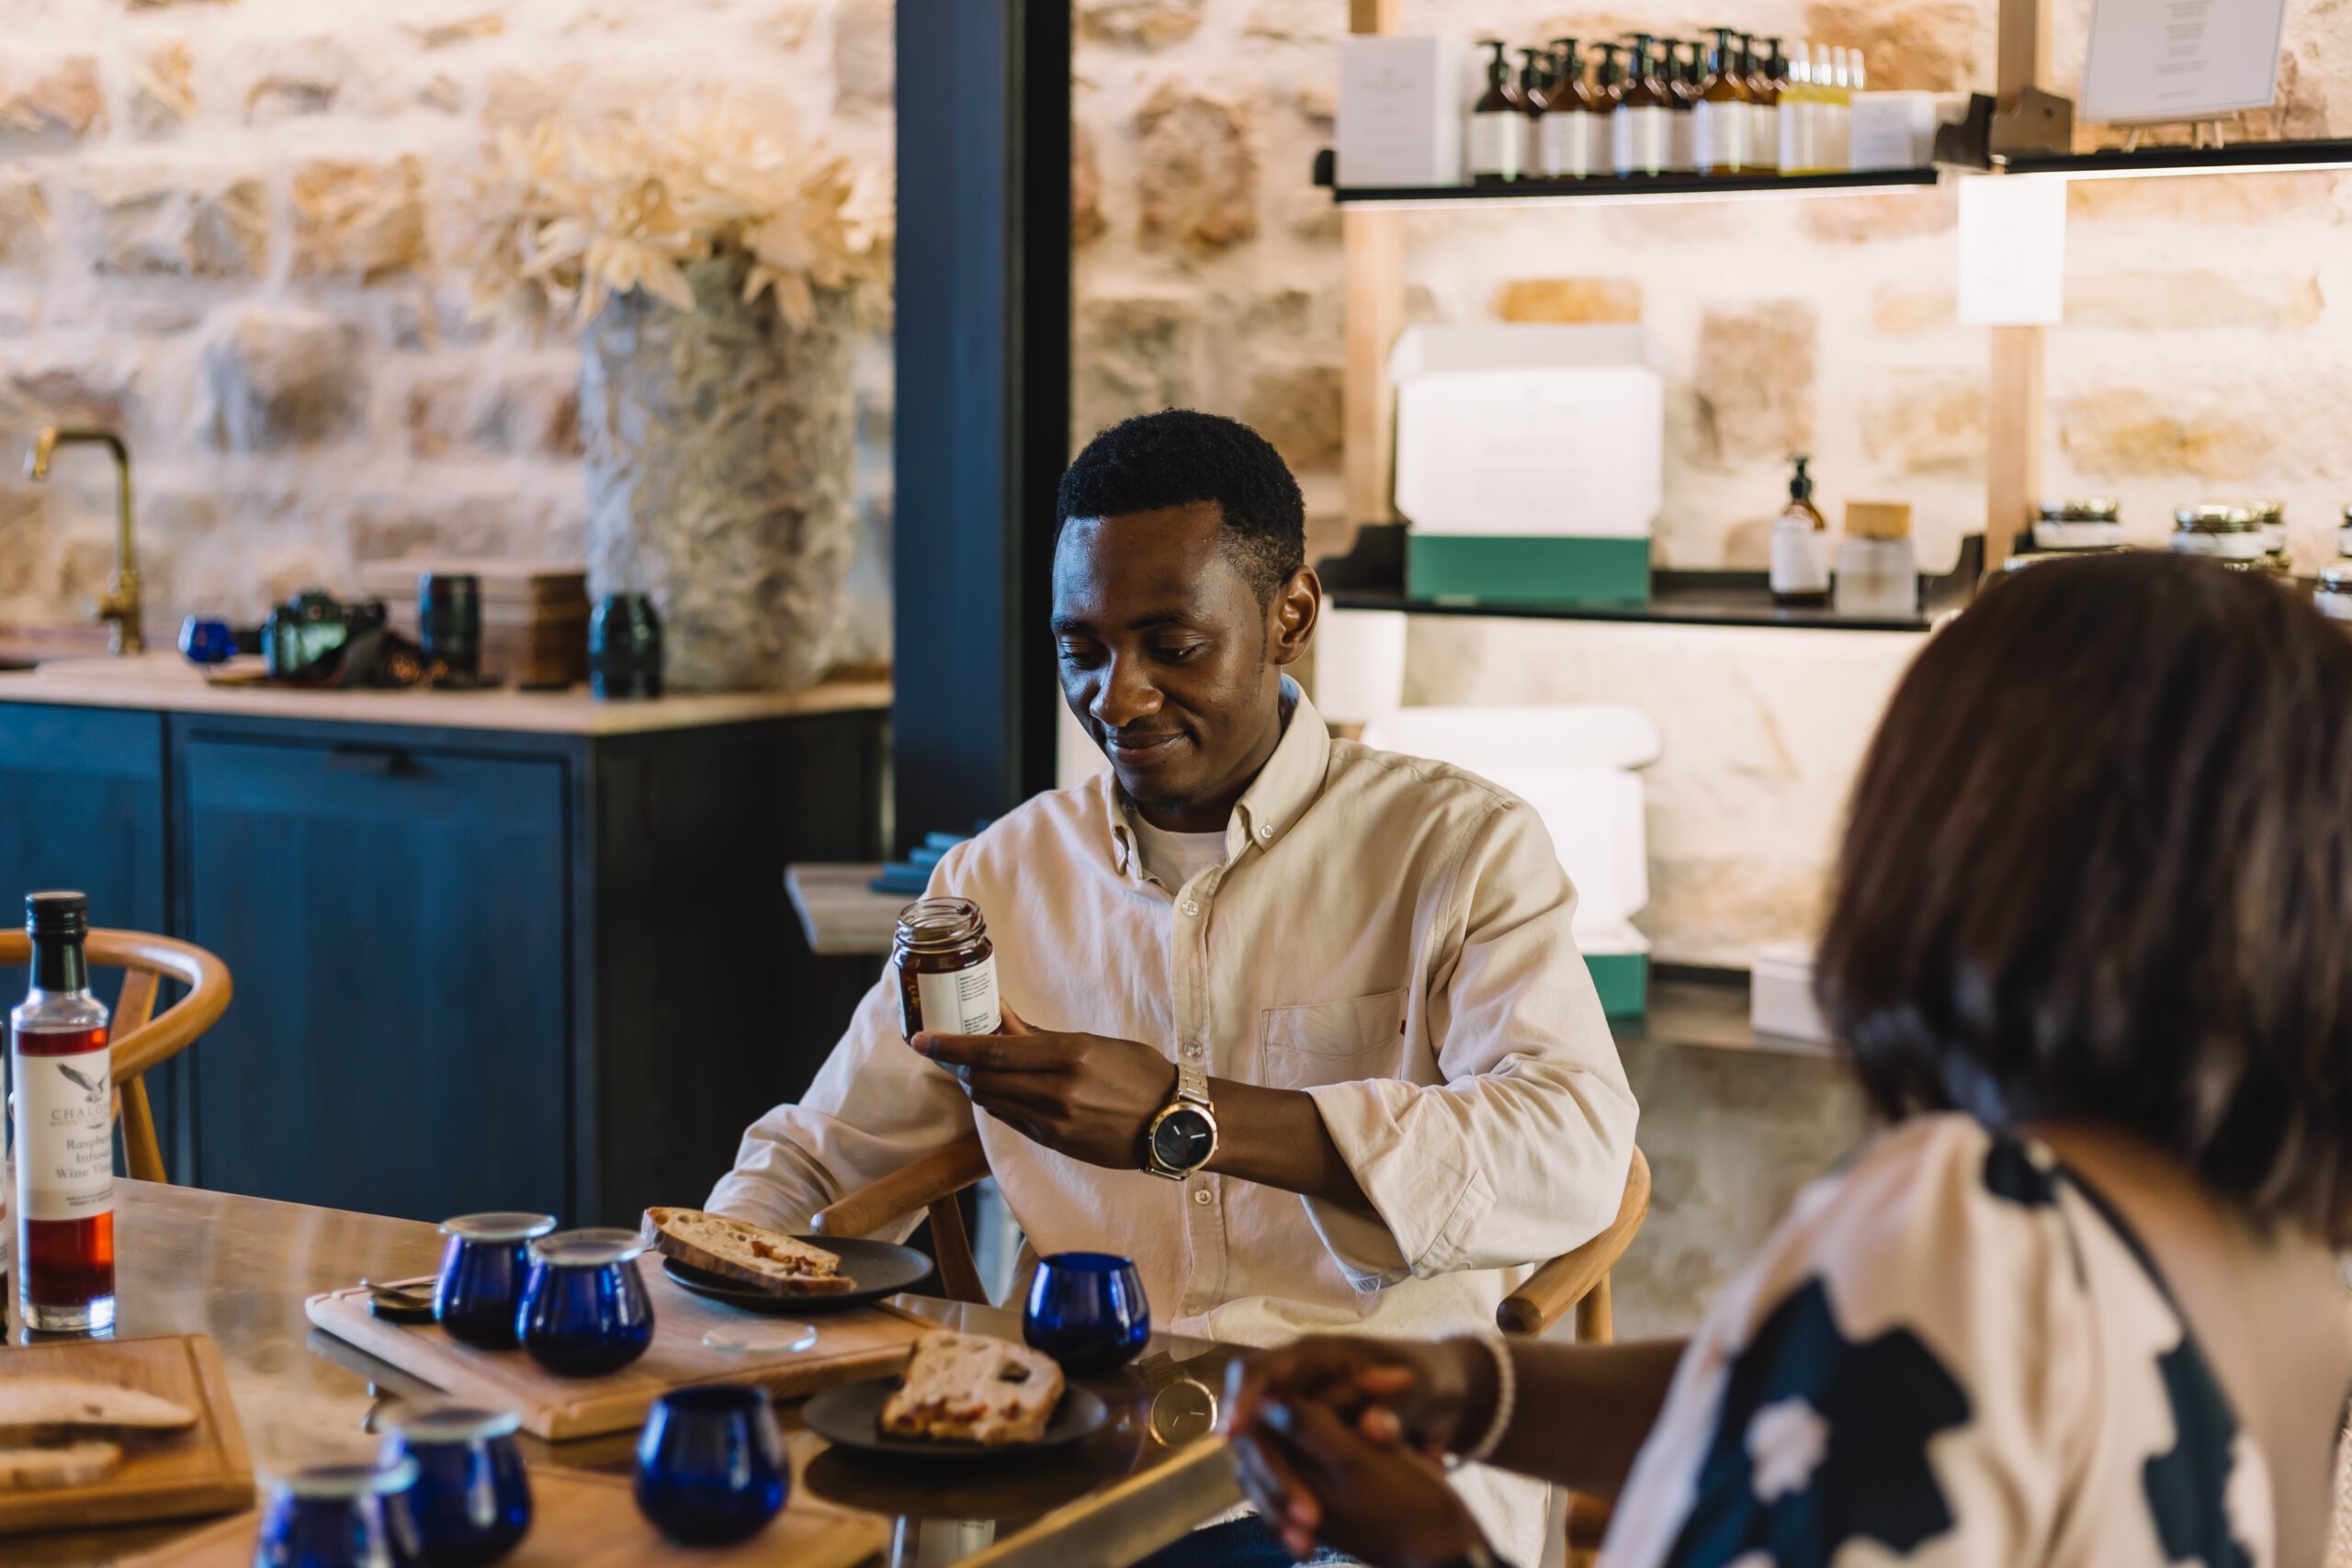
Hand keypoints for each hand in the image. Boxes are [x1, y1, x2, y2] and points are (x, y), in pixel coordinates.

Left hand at [911, 1003, 1177, 1168]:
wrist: (1172, 1123)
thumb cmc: (1138, 1073)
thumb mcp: (1092, 1043)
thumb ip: (1040, 1035)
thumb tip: (999, 1014)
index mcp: (1069, 1055)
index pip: (993, 1051)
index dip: (951, 1046)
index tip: (921, 1039)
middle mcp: (1057, 1091)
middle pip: (983, 1079)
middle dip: (956, 1064)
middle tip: (941, 1049)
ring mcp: (1055, 1122)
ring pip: (991, 1102)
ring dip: (973, 1084)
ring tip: (967, 1068)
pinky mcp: (1055, 1143)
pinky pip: (1010, 1120)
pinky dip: (996, 1103)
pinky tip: (997, 1090)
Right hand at [1222, 1336, 1491, 1547]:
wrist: (1435, 1396)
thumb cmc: (1420, 1380)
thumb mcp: (1413, 1386)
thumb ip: (1392, 1405)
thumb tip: (1373, 1427)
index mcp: (1308, 1358)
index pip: (1255, 1372)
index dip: (1239, 1399)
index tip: (1231, 1433)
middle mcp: (1289, 1390)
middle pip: (1253, 1429)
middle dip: (1273, 1473)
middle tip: (1306, 1514)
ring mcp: (1286, 1425)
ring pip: (1257, 1465)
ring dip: (1277, 1503)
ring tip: (1306, 1540)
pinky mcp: (1292, 1454)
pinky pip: (1271, 1486)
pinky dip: (1284, 1514)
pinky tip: (1303, 1545)